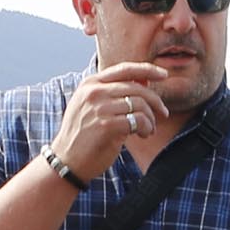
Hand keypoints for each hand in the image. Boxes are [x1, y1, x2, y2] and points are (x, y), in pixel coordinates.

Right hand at [53, 61, 173, 180]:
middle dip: (155, 101)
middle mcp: (94, 92)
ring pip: (140, 104)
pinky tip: (143, 135)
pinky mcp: (106, 125)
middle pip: (137, 87)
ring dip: (150, 119)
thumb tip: (145, 80)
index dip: (147, 69)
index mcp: (90, 84)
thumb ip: (115, 93)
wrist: (67, 160)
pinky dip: (146, 128)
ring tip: (148, 130)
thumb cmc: (84, 135)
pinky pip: (139, 120)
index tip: (163, 75)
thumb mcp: (94, 107)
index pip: (124, 69)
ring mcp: (99, 107)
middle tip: (163, 113)